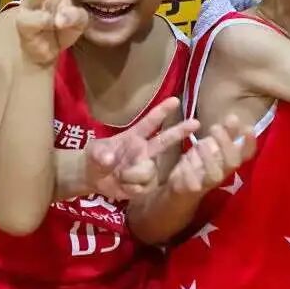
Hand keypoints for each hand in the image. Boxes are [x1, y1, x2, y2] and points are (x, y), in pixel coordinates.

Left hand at [85, 97, 199, 199]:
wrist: (92, 176)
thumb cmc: (95, 156)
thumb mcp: (94, 152)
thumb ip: (100, 154)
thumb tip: (110, 160)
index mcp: (133, 137)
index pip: (149, 123)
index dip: (161, 112)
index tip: (175, 100)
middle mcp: (144, 150)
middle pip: (165, 140)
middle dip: (180, 131)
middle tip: (196, 122)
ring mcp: (146, 166)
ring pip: (151, 170)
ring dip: (134, 175)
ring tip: (120, 176)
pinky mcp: (145, 184)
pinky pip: (145, 186)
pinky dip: (132, 188)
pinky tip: (123, 186)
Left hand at [168, 114, 255, 193]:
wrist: (180, 189)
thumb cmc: (200, 163)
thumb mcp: (212, 145)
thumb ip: (223, 134)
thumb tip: (233, 118)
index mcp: (229, 161)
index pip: (247, 154)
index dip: (249, 143)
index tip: (248, 128)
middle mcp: (222, 174)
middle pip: (232, 162)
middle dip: (225, 143)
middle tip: (215, 128)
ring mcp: (207, 184)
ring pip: (214, 174)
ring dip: (208, 155)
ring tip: (200, 143)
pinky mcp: (191, 189)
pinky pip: (192, 181)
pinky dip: (189, 167)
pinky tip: (185, 158)